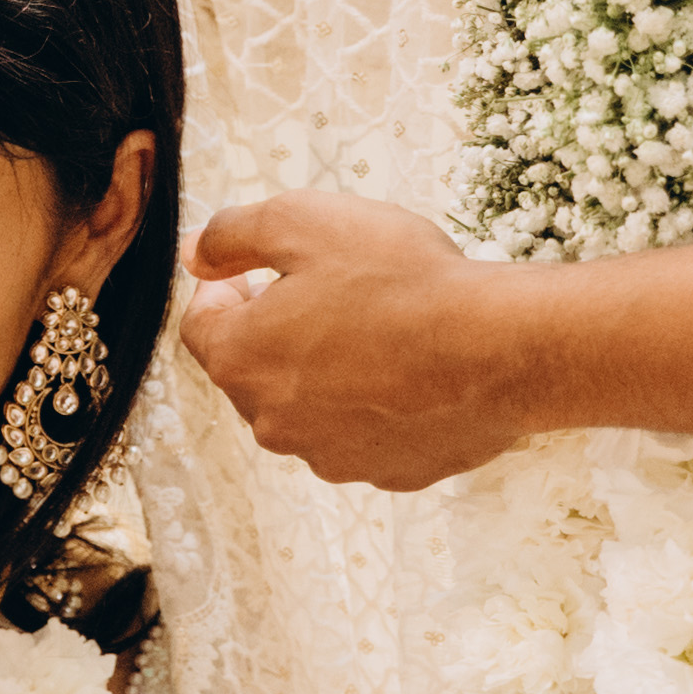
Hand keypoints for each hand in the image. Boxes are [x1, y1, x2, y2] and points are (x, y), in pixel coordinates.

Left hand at [180, 190, 537, 489]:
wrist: (497, 348)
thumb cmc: (401, 281)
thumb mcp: (303, 221)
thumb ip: (231, 234)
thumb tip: (194, 253)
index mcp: (242, 361)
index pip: (201, 326)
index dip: (224, 289)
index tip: (256, 271)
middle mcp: (275, 424)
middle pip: (254, 371)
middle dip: (277, 330)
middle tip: (327, 291)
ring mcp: (333, 456)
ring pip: (310, 406)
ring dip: (327, 370)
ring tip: (379, 326)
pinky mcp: (389, 472)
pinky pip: (365, 432)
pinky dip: (376, 403)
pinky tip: (412, 367)